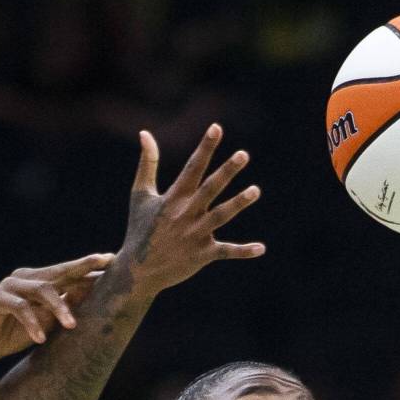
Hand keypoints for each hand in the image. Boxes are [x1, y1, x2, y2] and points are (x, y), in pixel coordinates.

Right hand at [0, 253, 113, 362]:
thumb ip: (65, 306)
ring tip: (71, 325)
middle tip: (102, 263)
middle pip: (58, 270)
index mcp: (39, 281)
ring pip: (41, 288)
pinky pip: (19, 308)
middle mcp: (25, 277)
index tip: (112, 260)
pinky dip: (31, 323)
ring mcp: (9, 285)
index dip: (89, 266)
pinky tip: (40, 338)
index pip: (68, 272)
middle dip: (81, 266)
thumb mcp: (46, 321)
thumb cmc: (16, 333)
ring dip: (58, 306)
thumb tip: (93, 291)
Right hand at [119, 124, 264, 294]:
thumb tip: (145, 133)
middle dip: (226, 172)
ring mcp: (195, 235)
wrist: (138, 270)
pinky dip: (243, 251)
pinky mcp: (202, 255)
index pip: (192, 168)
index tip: (216, 128)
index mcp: (173, 198)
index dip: (205, 148)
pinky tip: (261, 248)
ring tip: (255, 191)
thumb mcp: (140, 195)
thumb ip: (147, 164)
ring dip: (238, 203)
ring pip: (220, 216)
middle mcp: (186, 214)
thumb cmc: (140, 229)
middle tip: (243, 154)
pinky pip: (225, 251)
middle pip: (209, 189)